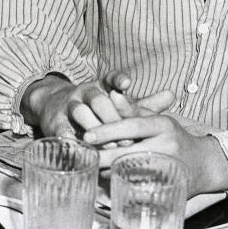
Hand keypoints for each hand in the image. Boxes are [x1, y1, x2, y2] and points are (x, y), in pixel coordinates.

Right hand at [25, 72, 174, 138]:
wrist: (56, 107)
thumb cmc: (97, 110)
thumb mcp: (119, 105)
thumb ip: (143, 104)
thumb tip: (172, 95)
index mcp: (101, 86)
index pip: (110, 78)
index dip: (118, 80)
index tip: (127, 84)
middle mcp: (85, 92)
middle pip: (98, 99)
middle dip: (112, 117)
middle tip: (127, 137)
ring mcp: (68, 105)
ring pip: (80, 111)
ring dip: (94, 127)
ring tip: (110, 146)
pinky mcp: (55, 122)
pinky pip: (62, 130)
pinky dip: (71, 139)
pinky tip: (82, 149)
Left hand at [83, 114, 227, 195]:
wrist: (203, 164)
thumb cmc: (173, 137)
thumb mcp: (156, 119)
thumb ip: (133, 109)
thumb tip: (111, 94)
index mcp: (163, 125)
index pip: (132, 126)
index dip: (108, 131)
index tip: (87, 135)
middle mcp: (167, 145)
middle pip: (129, 151)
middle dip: (103, 154)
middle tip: (85, 153)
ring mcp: (167, 167)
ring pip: (131, 170)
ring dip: (107, 168)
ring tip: (91, 164)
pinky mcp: (166, 185)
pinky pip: (137, 184)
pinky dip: (119, 180)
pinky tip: (106, 176)